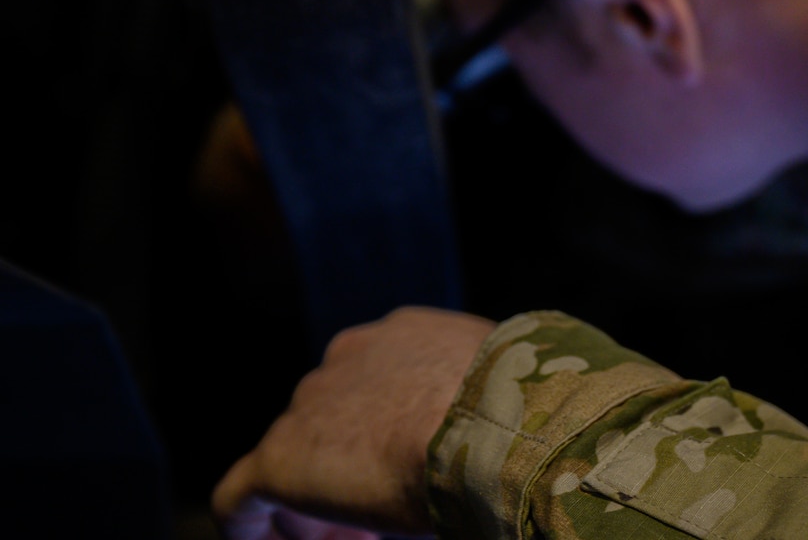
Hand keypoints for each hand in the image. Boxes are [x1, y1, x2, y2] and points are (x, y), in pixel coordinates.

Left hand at [214, 307, 496, 534]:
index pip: (374, 384)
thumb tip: (510, 425)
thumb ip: (483, 395)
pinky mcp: (279, 457)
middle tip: (384, 520)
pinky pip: (239, 498)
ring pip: (294, 459)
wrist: (494, 425)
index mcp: (400, 336)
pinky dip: (253, 526)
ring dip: (320, 504)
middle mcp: (348, 355)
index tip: (410, 474)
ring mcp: (309, 403)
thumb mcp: (506, 385)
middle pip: (329, 420)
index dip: (385, 436)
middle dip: (352, 469)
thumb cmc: (519, 410)